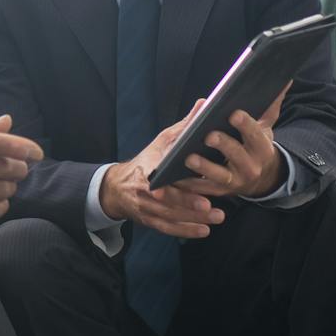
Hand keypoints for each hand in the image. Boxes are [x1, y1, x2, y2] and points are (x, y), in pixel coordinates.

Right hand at [98, 100, 225, 238]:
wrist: (117, 187)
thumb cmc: (146, 161)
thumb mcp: (162, 141)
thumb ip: (184, 127)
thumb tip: (205, 104)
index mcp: (148, 167)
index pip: (161, 173)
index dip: (175, 177)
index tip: (195, 178)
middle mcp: (145, 190)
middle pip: (168, 199)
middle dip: (189, 203)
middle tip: (211, 206)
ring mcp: (146, 207)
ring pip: (171, 215)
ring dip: (193, 219)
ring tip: (217, 217)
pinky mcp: (149, 220)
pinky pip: (168, 228)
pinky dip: (186, 231)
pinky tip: (204, 231)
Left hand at [173, 84, 288, 199]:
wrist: (261, 178)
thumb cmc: (257, 145)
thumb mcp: (265, 127)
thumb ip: (271, 105)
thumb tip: (284, 79)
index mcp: (262, 148)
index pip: (255, 135)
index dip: (245, 125)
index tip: (234, 113)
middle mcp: (250, 166)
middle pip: (236, 155)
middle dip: (223, 145)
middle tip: (208, 135)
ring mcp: (235, 181)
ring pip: (219, 175)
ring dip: (204, 168)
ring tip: (188, 157)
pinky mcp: (220, 191)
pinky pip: (204, 189)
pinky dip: (190, 185)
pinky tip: (176, 176)